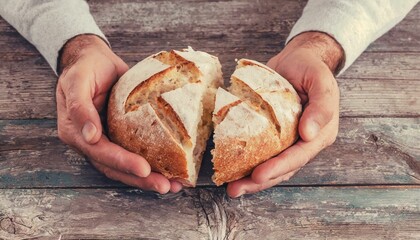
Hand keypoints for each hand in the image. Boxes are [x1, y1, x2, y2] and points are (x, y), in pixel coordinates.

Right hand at [56, 35, 181, 193]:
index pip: (100, 153)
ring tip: (173, 185)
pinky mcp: (120, 135)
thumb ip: (80, 107)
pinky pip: (135, 152)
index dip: (122, 162)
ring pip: (126, 166)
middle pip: (115, 167)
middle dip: (141, 179)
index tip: (144, 169)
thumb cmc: (85, 68)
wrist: (93, 59)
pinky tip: (170, 170)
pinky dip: (152, 162)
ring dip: (148, 178)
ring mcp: (106, 140)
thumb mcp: (77, 81)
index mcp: (75, 132)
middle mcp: (90, 142)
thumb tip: (90, 136)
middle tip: (166, 186)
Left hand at [227, 32, 343, 196]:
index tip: (259, 175)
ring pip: (272, 165)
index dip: (279, 167)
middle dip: (260, 181)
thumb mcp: (320, 80)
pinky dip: (248, 162)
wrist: (298, 59)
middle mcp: (305, 141)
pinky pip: (262, 152)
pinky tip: (232, 170)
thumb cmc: (310, 67)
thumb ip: (321, 106)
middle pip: (284, 168)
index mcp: (321, 132)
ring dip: (252, 180)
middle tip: (237, 189)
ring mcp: (289, 140)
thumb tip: (309, 134)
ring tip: (232, 189)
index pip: (299, 155)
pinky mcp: (274, 135)